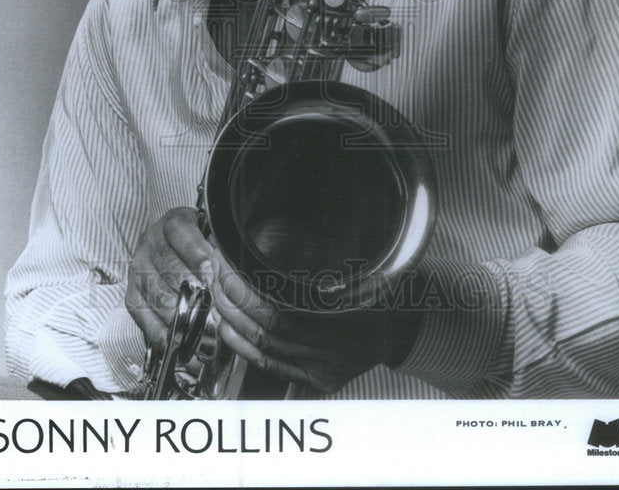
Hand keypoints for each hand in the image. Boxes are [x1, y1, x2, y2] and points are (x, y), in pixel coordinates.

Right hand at [126, 207, 213, 349]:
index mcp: (173, 223)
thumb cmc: (197, 242)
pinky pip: (142, 314)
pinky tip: (177, 341)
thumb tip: (231, 282)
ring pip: (158, 295)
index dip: (197, 256)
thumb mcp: (210, 235)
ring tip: (200, 329)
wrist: (168, 243)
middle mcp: (151, 243)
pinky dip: (161, 331)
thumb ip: (219, 253)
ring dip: (180, 315)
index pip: (183, 235)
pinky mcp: (132, 291)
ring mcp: (138, 268)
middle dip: (193, 292)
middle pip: (170, 269)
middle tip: (212, 311)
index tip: (211, 276)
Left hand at [209, 252, 421, 393]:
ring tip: (217, 293)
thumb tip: (266, 236)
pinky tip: (228, 325)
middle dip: (231, 300)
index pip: (278, 311)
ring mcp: (327, 368)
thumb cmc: (376, 285)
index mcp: (345, 317)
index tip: (226, 265)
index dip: (244, 289)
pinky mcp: (320, 380)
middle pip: (266, 330)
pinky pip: (269, 365)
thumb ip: (316, 256)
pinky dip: (242, 345)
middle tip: (214, 274)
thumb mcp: (355, 263)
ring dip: (231, 319)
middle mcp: (337, 350)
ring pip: (262, 348)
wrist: (404, 322)